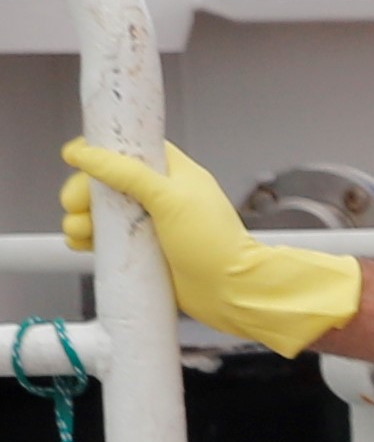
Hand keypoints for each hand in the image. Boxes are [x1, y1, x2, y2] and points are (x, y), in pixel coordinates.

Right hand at [57, 140, 361, 359]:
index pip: (131, 150)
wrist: (230, 292)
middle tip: (74, 204)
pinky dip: (90, 240)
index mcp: (174, 173)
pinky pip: (108, 240)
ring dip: (82, 218)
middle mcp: (161, 196)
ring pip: (104, 212)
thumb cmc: (214, 245)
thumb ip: (128, 174)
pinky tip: (81, 243)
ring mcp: (152, 224)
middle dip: (85, 192)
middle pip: (109, 182)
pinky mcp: (144, 250)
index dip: (102, 152)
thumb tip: (88, 154)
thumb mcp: (170, 199)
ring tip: (78, 230)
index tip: (77, 160)